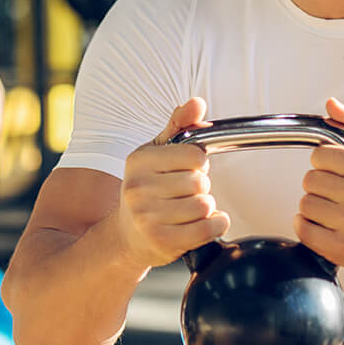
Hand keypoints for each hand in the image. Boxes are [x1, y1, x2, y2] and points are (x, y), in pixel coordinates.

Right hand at [117, 98, 230, 268]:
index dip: (199, 162)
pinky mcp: (162, 241)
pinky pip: (208, 228)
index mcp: (139, 161)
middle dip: (201, 187)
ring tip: (189, 209)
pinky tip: (204, 223)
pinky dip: (215, 225)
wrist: (127, 236)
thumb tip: (196, 103)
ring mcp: (147, 217)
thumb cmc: (147, 189)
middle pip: (200, 182)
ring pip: (205, 205)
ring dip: (206, 208)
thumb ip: (179, 125)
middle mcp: (139, 188)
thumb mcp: (156, 152)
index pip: (195, 155)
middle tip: (185, 193)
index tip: (188, 169)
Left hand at [293, 97, 343, 275]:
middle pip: (309, 181)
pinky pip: (304, 230)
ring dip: (316, 207)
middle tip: (340, 193)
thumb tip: (332, 105)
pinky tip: (328, 226)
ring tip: (338, 211)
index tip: (339, 171)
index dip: (326, 163)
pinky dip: (309, 228)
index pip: (319, 156)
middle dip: (322, 185)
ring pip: (305, 205)